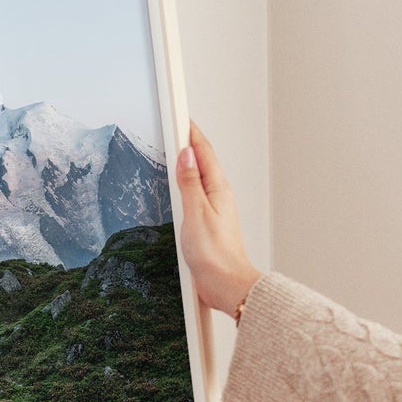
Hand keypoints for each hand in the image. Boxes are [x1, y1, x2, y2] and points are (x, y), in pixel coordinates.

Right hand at [175, 121, 261, 314]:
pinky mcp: (208, 224)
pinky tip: (178, 189)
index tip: (180, 116)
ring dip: (188, 164)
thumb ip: (189, 183)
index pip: (203, 152)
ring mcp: (214, 210)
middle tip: (175, 127)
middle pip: (202, 162)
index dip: (191, 133)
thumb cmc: (215, 255)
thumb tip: (186, 155)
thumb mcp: (196, 214)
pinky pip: (195, 196)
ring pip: (199, 179)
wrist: (226, 285)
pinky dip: (186, 185)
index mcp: (218, 189)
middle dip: (188, 143)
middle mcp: (218, 196)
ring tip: (175, 151)